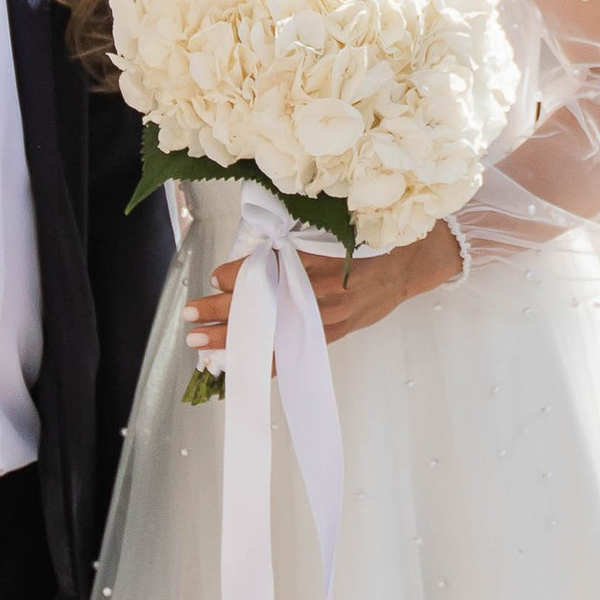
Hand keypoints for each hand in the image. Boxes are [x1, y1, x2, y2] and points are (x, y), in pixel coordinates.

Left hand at [186, 223, 461, 361]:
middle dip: (220, 312)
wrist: (409, 264)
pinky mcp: (334, 333)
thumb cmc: (371, 242)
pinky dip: (269, 360)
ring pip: (271, 331)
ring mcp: (327, 317)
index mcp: (315, 261)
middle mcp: (317, 292)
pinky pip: (295, 351)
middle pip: (260, 304)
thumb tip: (258, 256)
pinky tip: (245, 368)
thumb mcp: (333, 232)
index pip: (265, 272)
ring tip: (203, 345)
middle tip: (189, 315)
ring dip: (234, 339)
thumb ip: (296, 245)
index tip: (214, 278)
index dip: (236, 276)